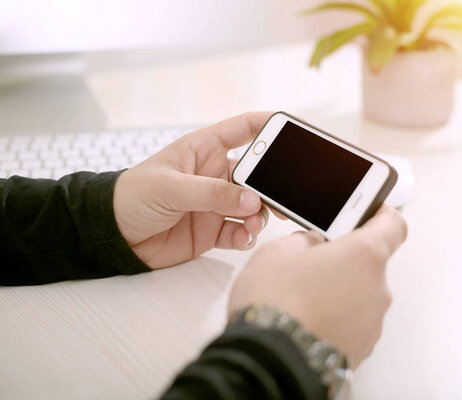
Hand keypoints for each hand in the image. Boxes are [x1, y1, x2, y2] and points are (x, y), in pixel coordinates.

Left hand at [113, 112, 274, 268]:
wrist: (112, 236)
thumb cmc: (131, 197)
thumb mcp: (170, 187)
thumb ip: (211, 193)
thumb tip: (251, 201)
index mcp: (204, 150)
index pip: (244, 129)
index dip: (269, 126)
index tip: (293, 129)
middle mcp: (215, 175)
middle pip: (258, 174)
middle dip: (273, 185)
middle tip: (284, 197)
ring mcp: (216, 204)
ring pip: (253, 206)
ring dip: (260, 215)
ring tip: (254, 224)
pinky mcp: (214, 230)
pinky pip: (241, 232)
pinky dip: (247, 236)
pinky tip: (243, 238)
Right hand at [228, 205, 406, 366]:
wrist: (269, 360)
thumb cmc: (275, 305)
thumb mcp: (278, 251)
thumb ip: (305, 240)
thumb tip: (311, 245)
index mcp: (364, 255)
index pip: (393, 225)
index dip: (382, 215)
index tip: (372, 212)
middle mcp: (377, 289)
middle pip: (371, 263)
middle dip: (345, 260)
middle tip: (314, 263)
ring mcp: (372, 322)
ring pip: (360, 295)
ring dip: (340, 291)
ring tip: (303, 297)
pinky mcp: (362, 347)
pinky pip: (353, 322)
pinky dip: (336, 317)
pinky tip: (307, 318)